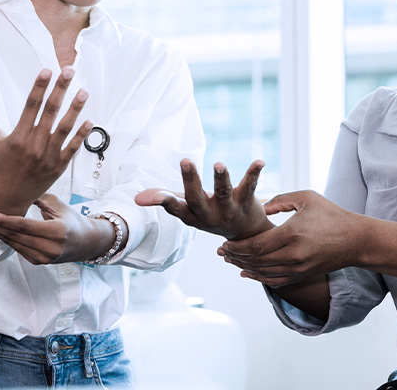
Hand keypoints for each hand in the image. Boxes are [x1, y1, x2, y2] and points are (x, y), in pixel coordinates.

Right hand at [0, 67, 91, 216]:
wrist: (6, 199)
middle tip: (69, 71)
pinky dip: (81, 136)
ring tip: (83, 91)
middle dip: (60, 90)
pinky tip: (90, 121)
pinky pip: (72, 149)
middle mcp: (33, 146)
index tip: (47, 70)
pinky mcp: (58, 168)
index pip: (30, 106)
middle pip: (49, 112)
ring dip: (75, 109)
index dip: (39, 87)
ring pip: (64, 129)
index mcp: (17, 137)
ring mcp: (47, 157)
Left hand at [0, 195, 113, 263]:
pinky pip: (17, 249)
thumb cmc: (72, 219)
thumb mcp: (57, 204)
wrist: (87, 243)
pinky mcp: (38, 262)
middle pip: (13, 236)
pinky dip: (4, 238)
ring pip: (12, 244)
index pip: (23, 225)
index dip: (2, 219)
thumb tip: (13, 187)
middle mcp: (49, 248)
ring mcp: (44, 258)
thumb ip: (36, 197)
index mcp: (56, 231)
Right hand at [133, 159, 269, 239]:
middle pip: (197, 198)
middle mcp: (209, 214)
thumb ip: (164, 199)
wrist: (245, 235)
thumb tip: (137, 197)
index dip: (163, 201)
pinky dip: (254, 172)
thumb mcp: (186, 210)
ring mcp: (228, 209)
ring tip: (219, 164)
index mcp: (192, 216)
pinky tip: (260, 161)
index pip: (175, 208)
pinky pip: (250, 186)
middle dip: (191, 180)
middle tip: (184, 161)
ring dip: (221, 179)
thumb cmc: (209, 214)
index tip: (151, 196)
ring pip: (224, 193)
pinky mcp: (247, 201)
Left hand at [219, 190, 371, 286]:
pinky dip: (258, 278)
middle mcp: (293, 255)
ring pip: (263, 273)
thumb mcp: (306, 198)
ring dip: (243, 267)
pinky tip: (247, 273)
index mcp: (292, 234)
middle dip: (235, 257)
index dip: (237, 247)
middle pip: (255, 261)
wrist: (356, 240)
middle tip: (221, 252)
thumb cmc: (331, 215)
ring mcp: (298, 268)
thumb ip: (279, 200)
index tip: (224, 243)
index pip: (256, 245)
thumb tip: (260, 206)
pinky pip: (275, 281)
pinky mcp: (302, 275)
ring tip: (230, 261)